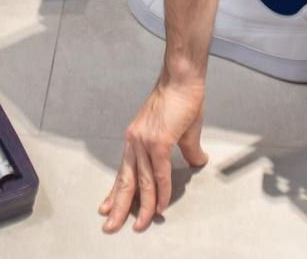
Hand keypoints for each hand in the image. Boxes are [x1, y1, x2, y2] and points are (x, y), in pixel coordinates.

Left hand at [99, 77, 208, 232]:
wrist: (183, 79)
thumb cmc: (182, 98)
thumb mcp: (183, 130)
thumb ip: (187, 149)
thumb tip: (198, 161)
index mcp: (136, 138)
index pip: (124, 170)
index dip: (116, 191)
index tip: (108, 206)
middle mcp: (135, 141)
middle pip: (126, 180)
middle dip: (118, 206)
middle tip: (109, 226)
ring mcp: (145, 142)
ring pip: (142, 182)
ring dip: (142, 207)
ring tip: (140, 225)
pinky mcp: (158, 142)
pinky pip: (159, 175)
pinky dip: (160, 192)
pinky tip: (160, 206)